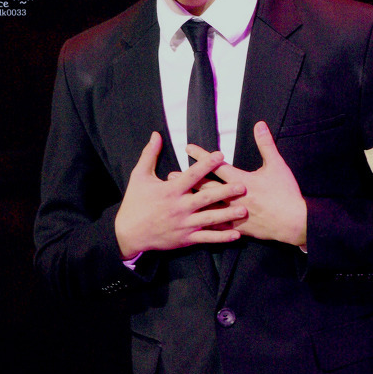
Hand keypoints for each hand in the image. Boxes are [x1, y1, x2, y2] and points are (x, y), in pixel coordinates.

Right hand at [113, 132, 246, 259]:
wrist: (128, 233)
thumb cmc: (134, 202)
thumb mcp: (139, 176)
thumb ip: (149, 154)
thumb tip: (156, 134)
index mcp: (170, 190)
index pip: (192, 175)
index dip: (206, 164)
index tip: (220, 155)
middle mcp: (179, 207)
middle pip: (206, 198)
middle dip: (225, 192)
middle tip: (243, 186)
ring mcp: (183, 224)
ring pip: (209, 219)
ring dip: (228, 215)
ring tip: (244, 210)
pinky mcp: (185, 239)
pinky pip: (206, 238)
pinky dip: (221, 237)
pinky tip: (236, 235)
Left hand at [186, 121, 306, 247]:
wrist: (294, 222)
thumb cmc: (286, 193)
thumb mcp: (277, 165)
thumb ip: (266, 144)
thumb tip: (259, 124)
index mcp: (241, 180)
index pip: (216, 165)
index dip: (201, 155)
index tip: (188, 148)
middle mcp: (233, 197)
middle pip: (206, 187)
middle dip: (188, 180)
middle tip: (170, 176)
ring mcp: (234, 214)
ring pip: (207, 207)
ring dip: (191, 201)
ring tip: (176, 198)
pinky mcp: (238, 228)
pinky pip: (217, 227)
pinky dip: (204, 224)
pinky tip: (192, 224)